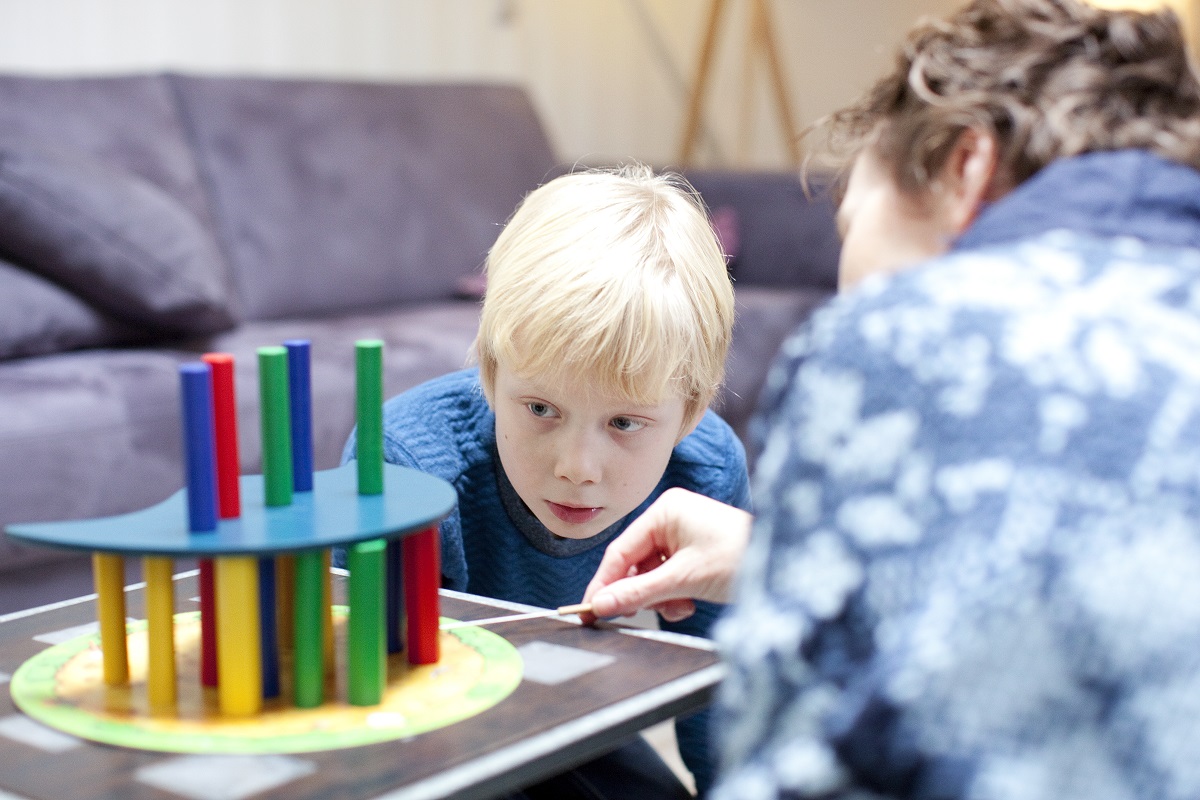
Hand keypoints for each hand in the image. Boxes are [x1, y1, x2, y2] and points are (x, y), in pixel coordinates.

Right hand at [581, 487, 752, 622]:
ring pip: (653, 574)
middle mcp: (672, 519)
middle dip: (641, 592)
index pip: (622, 550)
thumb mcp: (683, 579)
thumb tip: (601, 604)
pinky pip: (671, 577)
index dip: (605, 582)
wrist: (786, 565)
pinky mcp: (697, 554)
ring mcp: (685, 536)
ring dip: (661, 597)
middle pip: (636, 563)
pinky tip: (690, 603)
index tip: (589, 609)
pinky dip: (675, 594)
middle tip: (631, 615)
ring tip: (681, 606)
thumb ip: (639, 592)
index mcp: (665, 511)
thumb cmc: (740, 557)